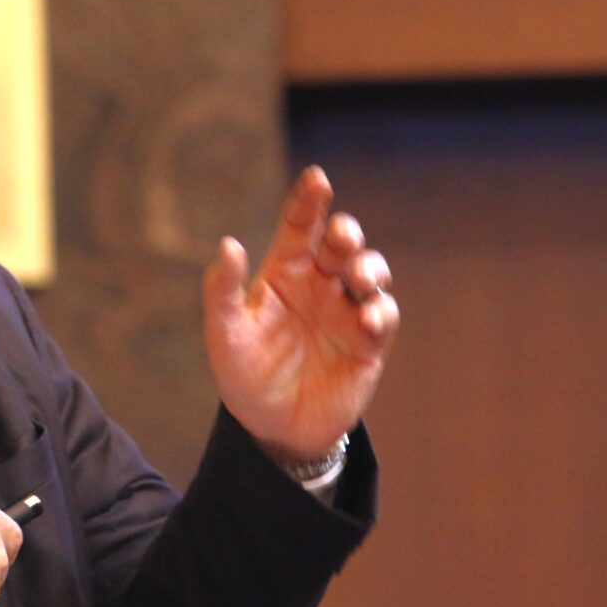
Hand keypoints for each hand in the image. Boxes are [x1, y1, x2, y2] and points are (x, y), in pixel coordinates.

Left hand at [203, 166, 398, 460]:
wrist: (272, 428)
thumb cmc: (244, 374)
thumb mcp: (224, 334)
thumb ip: (223, 291)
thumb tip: (229, 244)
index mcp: (284, 272)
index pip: (299, 226)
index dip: (309, 200)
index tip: (317, 178)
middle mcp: (320, 284)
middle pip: (341, 245)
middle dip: (346, 234)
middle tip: (341, 236)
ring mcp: (347, 312)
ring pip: (371, 273)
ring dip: (370, 267)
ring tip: (358, 276)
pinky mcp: (369, 344)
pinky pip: (383, 318)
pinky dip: (380, 313)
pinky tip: (369, 318)